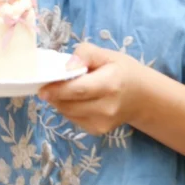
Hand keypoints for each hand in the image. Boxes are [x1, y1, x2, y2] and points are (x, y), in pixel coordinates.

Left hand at [38, 42, 153, 135]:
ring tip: (64, 90)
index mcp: (110, 84)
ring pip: (68, 113)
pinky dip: (68, 110)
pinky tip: (75, 100)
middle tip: (47, 85)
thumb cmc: (122, 72)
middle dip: (54, 96)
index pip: (79, 90)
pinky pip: (73, 120)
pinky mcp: (98, 130)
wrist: (142, 97)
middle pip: (70, 104)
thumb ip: (85, 54)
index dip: (58, 90)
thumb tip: (67, 67)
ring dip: (59, 102)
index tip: (42, 88)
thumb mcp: (107, 55)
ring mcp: (103, 122)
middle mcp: (107, 107)